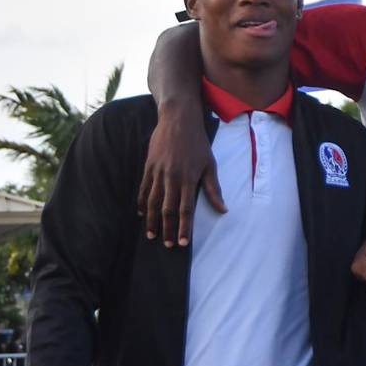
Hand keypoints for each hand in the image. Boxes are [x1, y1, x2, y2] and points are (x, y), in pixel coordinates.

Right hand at [138, 102, 226, 247]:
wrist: (178, 120)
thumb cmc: (197, 143)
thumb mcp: (209, 164)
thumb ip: (213, 189)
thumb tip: (223, 209)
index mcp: (188, 178)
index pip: (186, 209)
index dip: (184, 227)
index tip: (183, 243)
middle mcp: (172, 178)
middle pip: (167, 209)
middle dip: (167, 229)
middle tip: (167, 245)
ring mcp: (158, 172)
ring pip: (152, 201)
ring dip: (152, 220)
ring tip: (151, 234)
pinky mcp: (149, 166)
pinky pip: (143, 188)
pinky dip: (141, 203)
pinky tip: (141, 214)